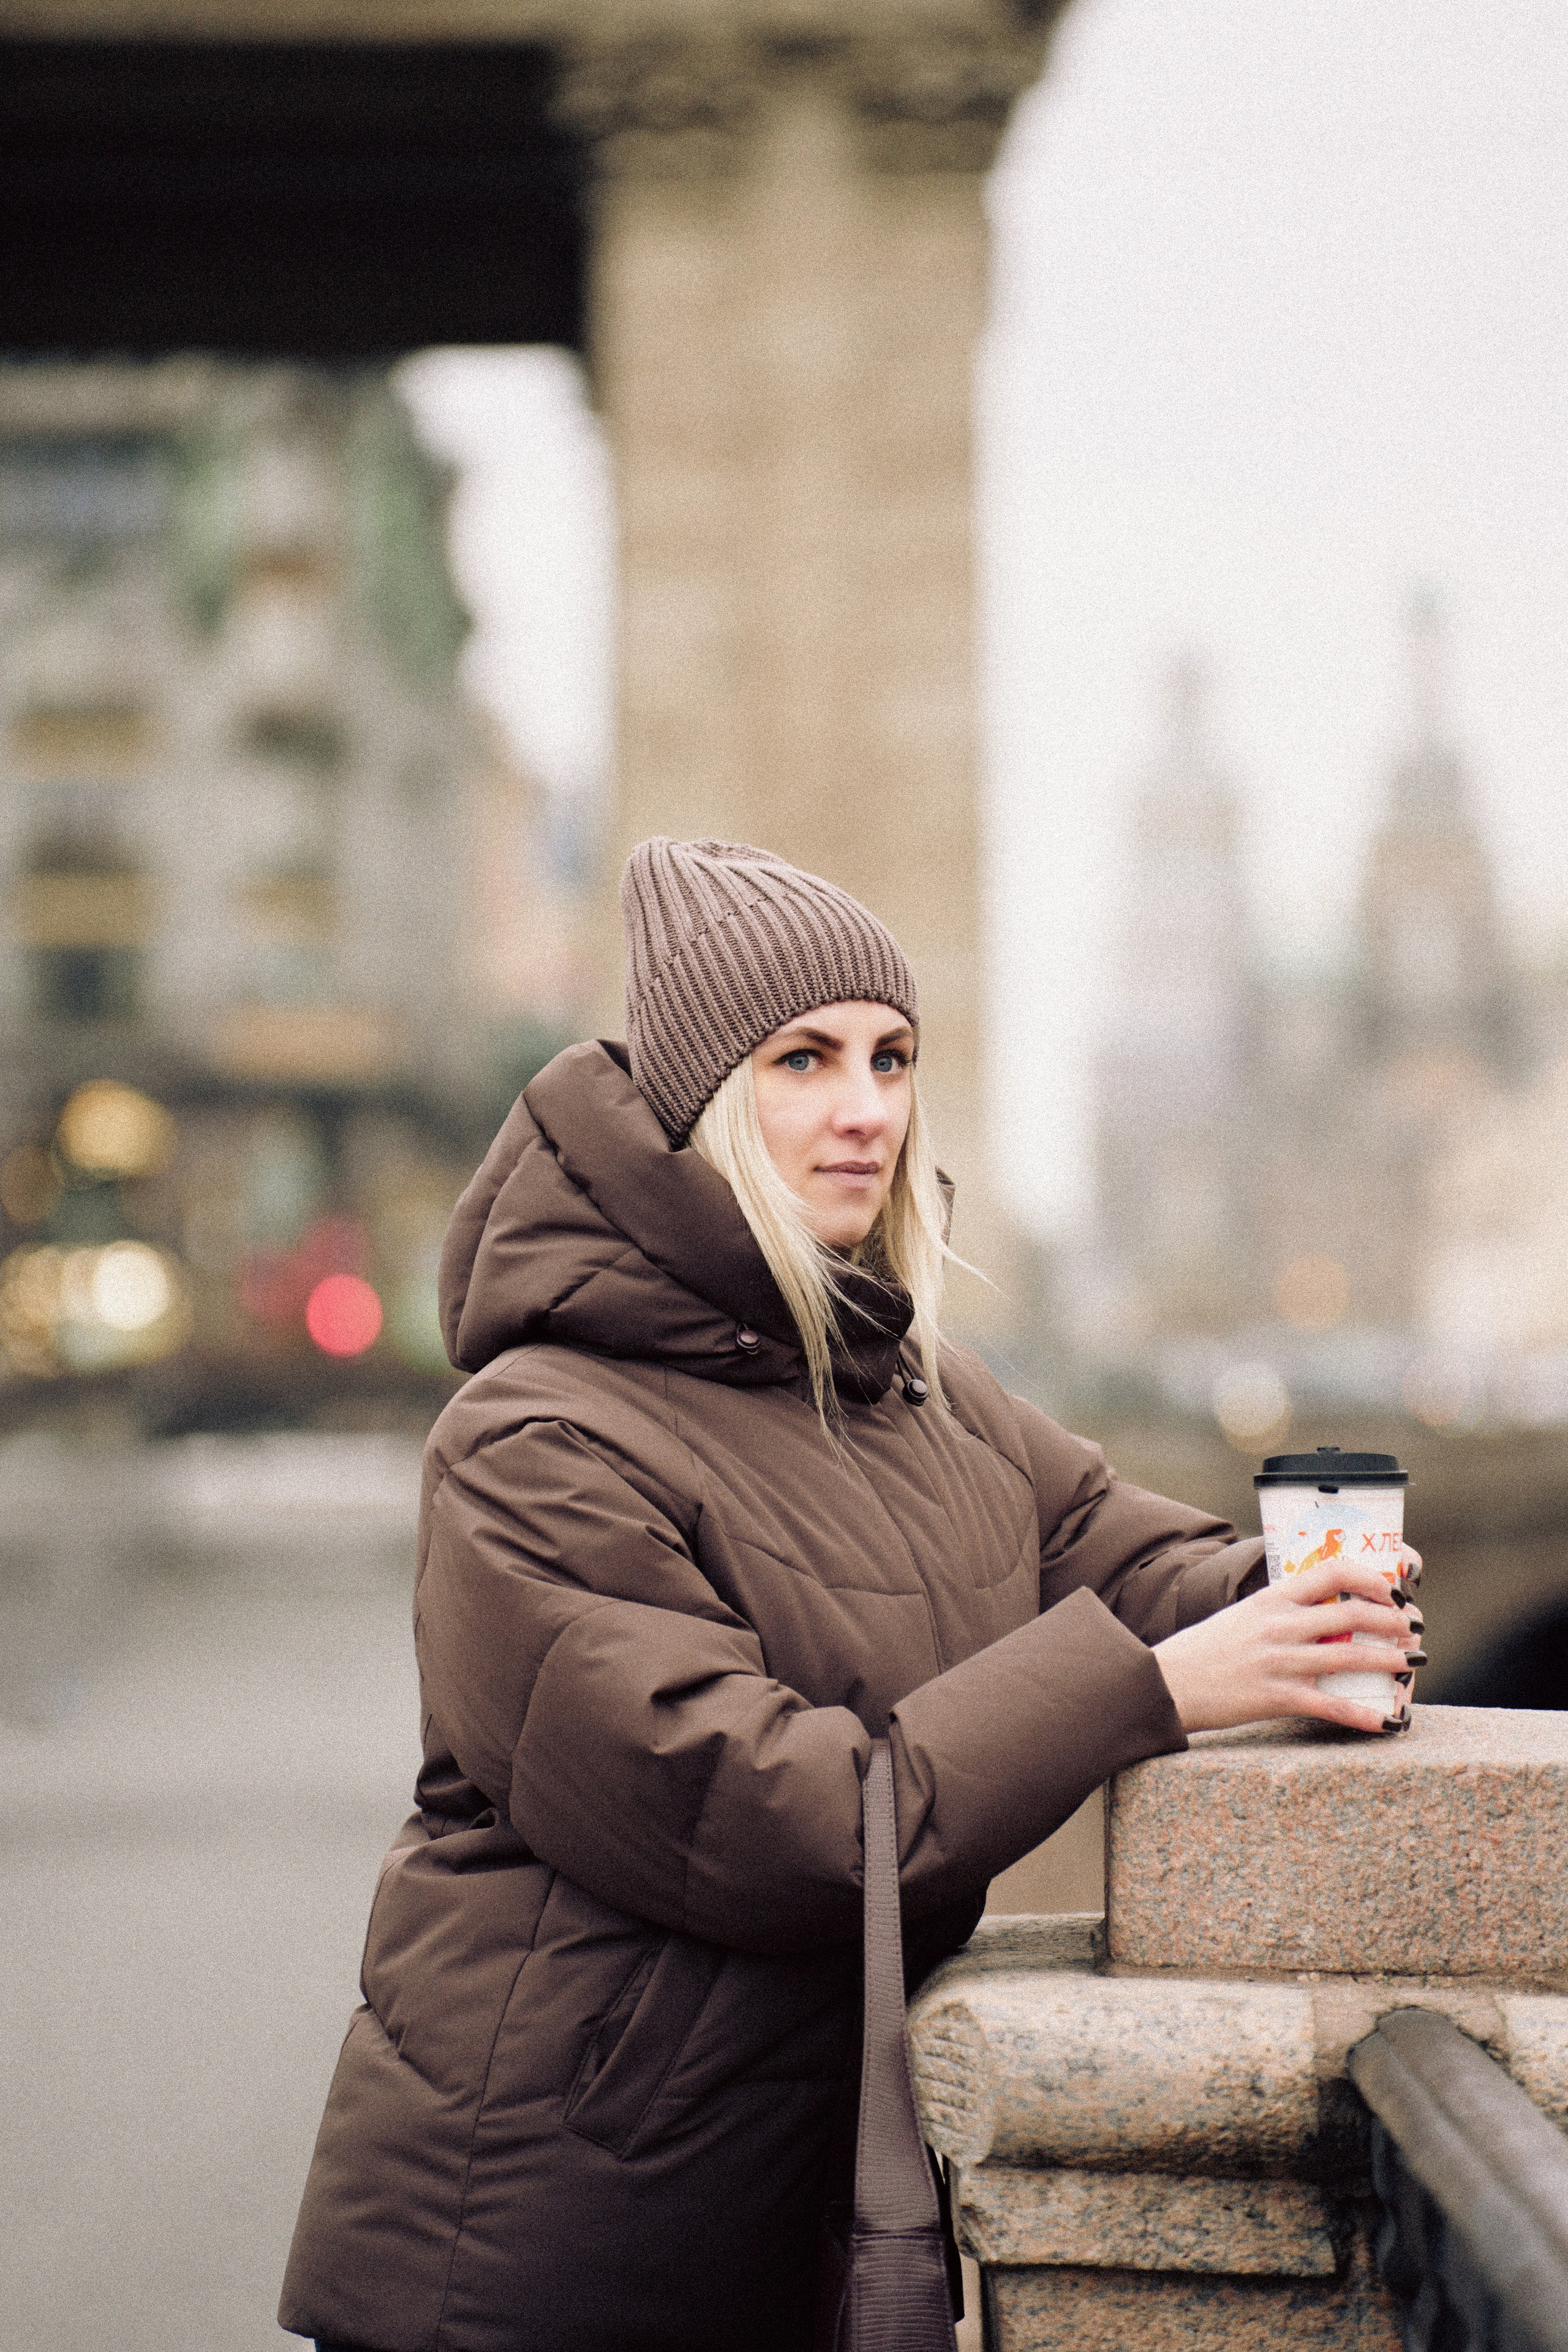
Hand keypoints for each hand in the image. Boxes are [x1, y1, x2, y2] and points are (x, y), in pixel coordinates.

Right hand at [1154, 1551, 1424, 1736]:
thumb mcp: (1242, 1617)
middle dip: (1392, 1620)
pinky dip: (1366, 1713)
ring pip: (1351, 1655)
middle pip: (1351, 1613)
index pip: (1331, 1572)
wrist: (1167, 1683)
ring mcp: (1280, 1661)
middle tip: (1412, 1628)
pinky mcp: (1277, 1697)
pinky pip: (1332, 1705)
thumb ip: (1280, 1612)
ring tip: (1412, 1662)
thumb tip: (1321, 1612)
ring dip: (1390, 1659)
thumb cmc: (1205, 1651)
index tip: (1390, 1589)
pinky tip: (1389, 1720)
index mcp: (1271, 1599)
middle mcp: (1279, 1625)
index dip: (1369, 1578)